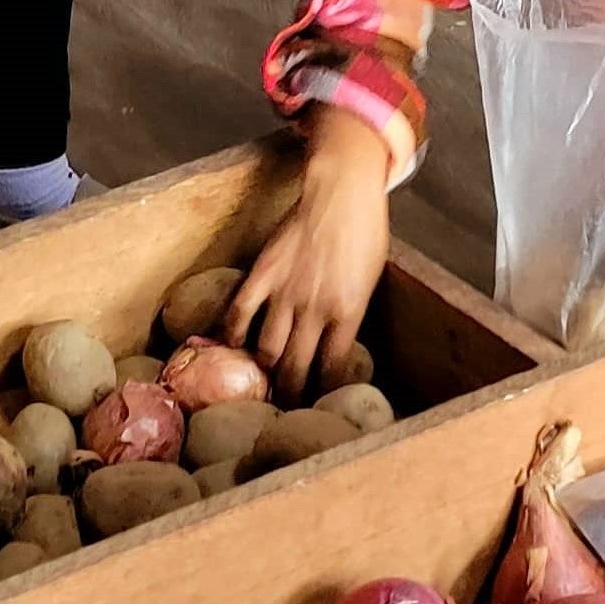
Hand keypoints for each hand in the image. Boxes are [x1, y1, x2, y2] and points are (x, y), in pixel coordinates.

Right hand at [227, 107, 391, 401]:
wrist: (342, 194)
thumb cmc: (365, 234)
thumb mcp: (371, 280)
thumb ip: (350, 313)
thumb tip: (333, 342)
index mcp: (348, 312)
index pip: (332, 369)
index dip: (322, 392)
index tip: (317, 407)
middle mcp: (315, 309)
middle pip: (295, 367)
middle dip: (289, 395)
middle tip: (284, 409)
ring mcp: (285, 292)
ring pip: (266, 349)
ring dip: (263, 371)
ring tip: (260, 384)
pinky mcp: (262, 274)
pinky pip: (240, 314)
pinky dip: (234, 335)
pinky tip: (233, 347)